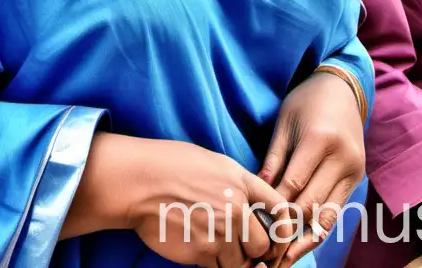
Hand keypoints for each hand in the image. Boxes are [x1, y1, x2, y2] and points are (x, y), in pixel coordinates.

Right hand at [122, 137, 291, 267]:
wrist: (138, 182)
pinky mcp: (201, 251)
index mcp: (241, 181)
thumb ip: (237, 184)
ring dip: (232, 260)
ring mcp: (220, 232)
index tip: (277, 236)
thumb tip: (251, 206)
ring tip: (214, 246)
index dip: (283, 228)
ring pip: (242, 262)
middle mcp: (235, 208)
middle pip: (264, 244)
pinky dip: (213, 265)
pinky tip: (200, 249)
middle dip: (254, 250)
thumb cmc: (170, 166)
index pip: (280, 209)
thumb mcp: (213, 164)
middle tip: (241, 248)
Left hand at [258, 70, 364, 264]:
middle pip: (312, 203)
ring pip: (329, 214)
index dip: (275, 208)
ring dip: (306, 238)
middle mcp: (342, 158)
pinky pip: (338, 209)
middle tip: (267, 249)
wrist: (342, 89)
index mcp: (320, 140)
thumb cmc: (306, 102)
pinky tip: (304, 243)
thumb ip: (273, 159)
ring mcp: (354, 169)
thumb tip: (258, 194)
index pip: (294, 184)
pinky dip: (320, 228)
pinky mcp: (357, 178)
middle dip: (289, 229)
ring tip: (285, 257)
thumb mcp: (284, 124)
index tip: (256, 225)